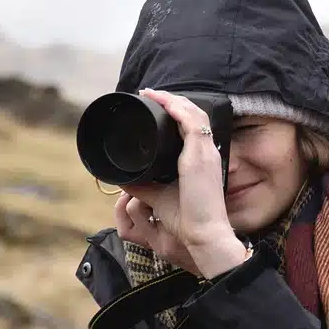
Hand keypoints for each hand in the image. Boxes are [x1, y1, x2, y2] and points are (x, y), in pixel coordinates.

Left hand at [117, 89, 247, 278]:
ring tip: (152, 93)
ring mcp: (205, 153)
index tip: (157, 106)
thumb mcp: (158, 198)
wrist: (202, 235)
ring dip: (172, 100)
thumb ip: (141, 186)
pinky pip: (190, 121)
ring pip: (193, 113)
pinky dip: (175, 107)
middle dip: (173, 102)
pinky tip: (160, 99)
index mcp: (202, 163)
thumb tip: (121, 176)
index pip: (194, 130)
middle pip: (195, 116)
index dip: (177, 114)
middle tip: (151, 95)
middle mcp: (207, 154)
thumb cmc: (188, 222)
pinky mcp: (200, 154)